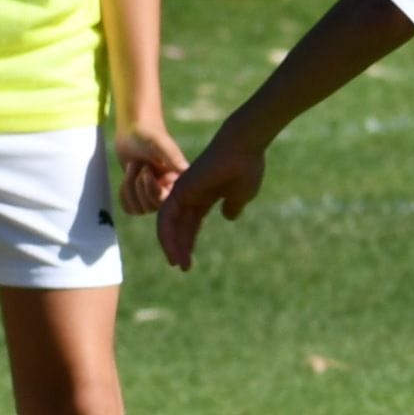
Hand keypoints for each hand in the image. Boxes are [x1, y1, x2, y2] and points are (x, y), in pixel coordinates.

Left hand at [113, 120, 189, 220]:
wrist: (133, 132)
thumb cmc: (148, 135)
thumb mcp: (160, 143)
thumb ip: (172, 156)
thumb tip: (185, 170)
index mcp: (178, 182)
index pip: (165, 201)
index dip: (151, 188)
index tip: (145, 168)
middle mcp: (169, 192)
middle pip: (149, 207)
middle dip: (137, 183)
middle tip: (137, 162)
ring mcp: (154, 197)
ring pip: (138, 209)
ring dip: (129, 186)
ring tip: (133, 165)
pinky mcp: (140, 198)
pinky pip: (129, 209)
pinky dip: (123, 193)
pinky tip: (127, 176)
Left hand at [155, 137, 265, 271]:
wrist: (244, 148)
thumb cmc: (246, 168)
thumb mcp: (240, 195)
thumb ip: (233, 206)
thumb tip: (228, 216)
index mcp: (204, 196)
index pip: (191, 224)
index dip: (189, 242)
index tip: (188, 262)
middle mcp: (190, 194)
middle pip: (179, 226)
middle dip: (179, 247)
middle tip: (182, 266)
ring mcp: (183, 191)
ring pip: (170, 224)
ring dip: (172, 245)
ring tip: (177, 264)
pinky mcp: (179, 190)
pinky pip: (167, 218)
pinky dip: (168, 236)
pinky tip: (173, 251)